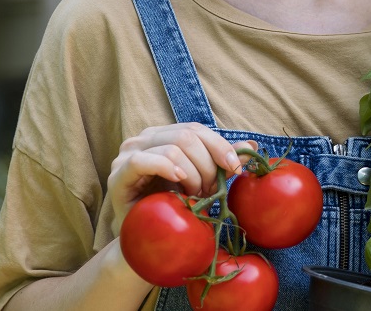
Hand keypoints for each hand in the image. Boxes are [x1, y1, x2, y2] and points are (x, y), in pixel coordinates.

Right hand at [107, 122, 256, 232]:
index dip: (219, 146)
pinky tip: (179, 183)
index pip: (195, 129)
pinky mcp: (118, 174)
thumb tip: (252, 144)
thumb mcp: (201, 182)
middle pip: (187, 136)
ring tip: (193, 195)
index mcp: (162, 136)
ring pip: (172, 147)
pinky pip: (143, 160)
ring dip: (192, 174)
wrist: (147, 242)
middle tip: (209, 191)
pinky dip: (167, 168)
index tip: (236, 168)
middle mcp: (143, 139)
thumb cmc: (173, 209)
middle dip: (206, 164)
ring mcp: (127, 154)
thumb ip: (220, 163)